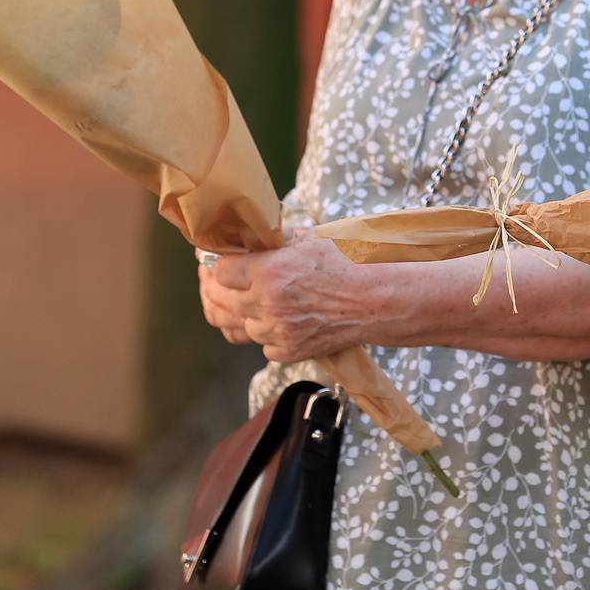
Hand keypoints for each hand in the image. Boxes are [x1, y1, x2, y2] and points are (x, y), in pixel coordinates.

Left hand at [205, 230, 391, 364]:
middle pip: (219, 300)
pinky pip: (260, 344)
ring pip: (236, 326)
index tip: (217, 259)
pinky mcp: (289, 351)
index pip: (219, 271)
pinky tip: (268, 317)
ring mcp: (277, 331)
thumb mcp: (308, 238)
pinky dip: (261, 332)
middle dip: (212, 287)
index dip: (217, 263)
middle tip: (212, 278)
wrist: (377, 299)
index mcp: (269, 271)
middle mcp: (268, 304)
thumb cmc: (349, 261)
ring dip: (236, 312)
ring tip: (239, 298)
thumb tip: (244, 238)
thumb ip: (272, 240)